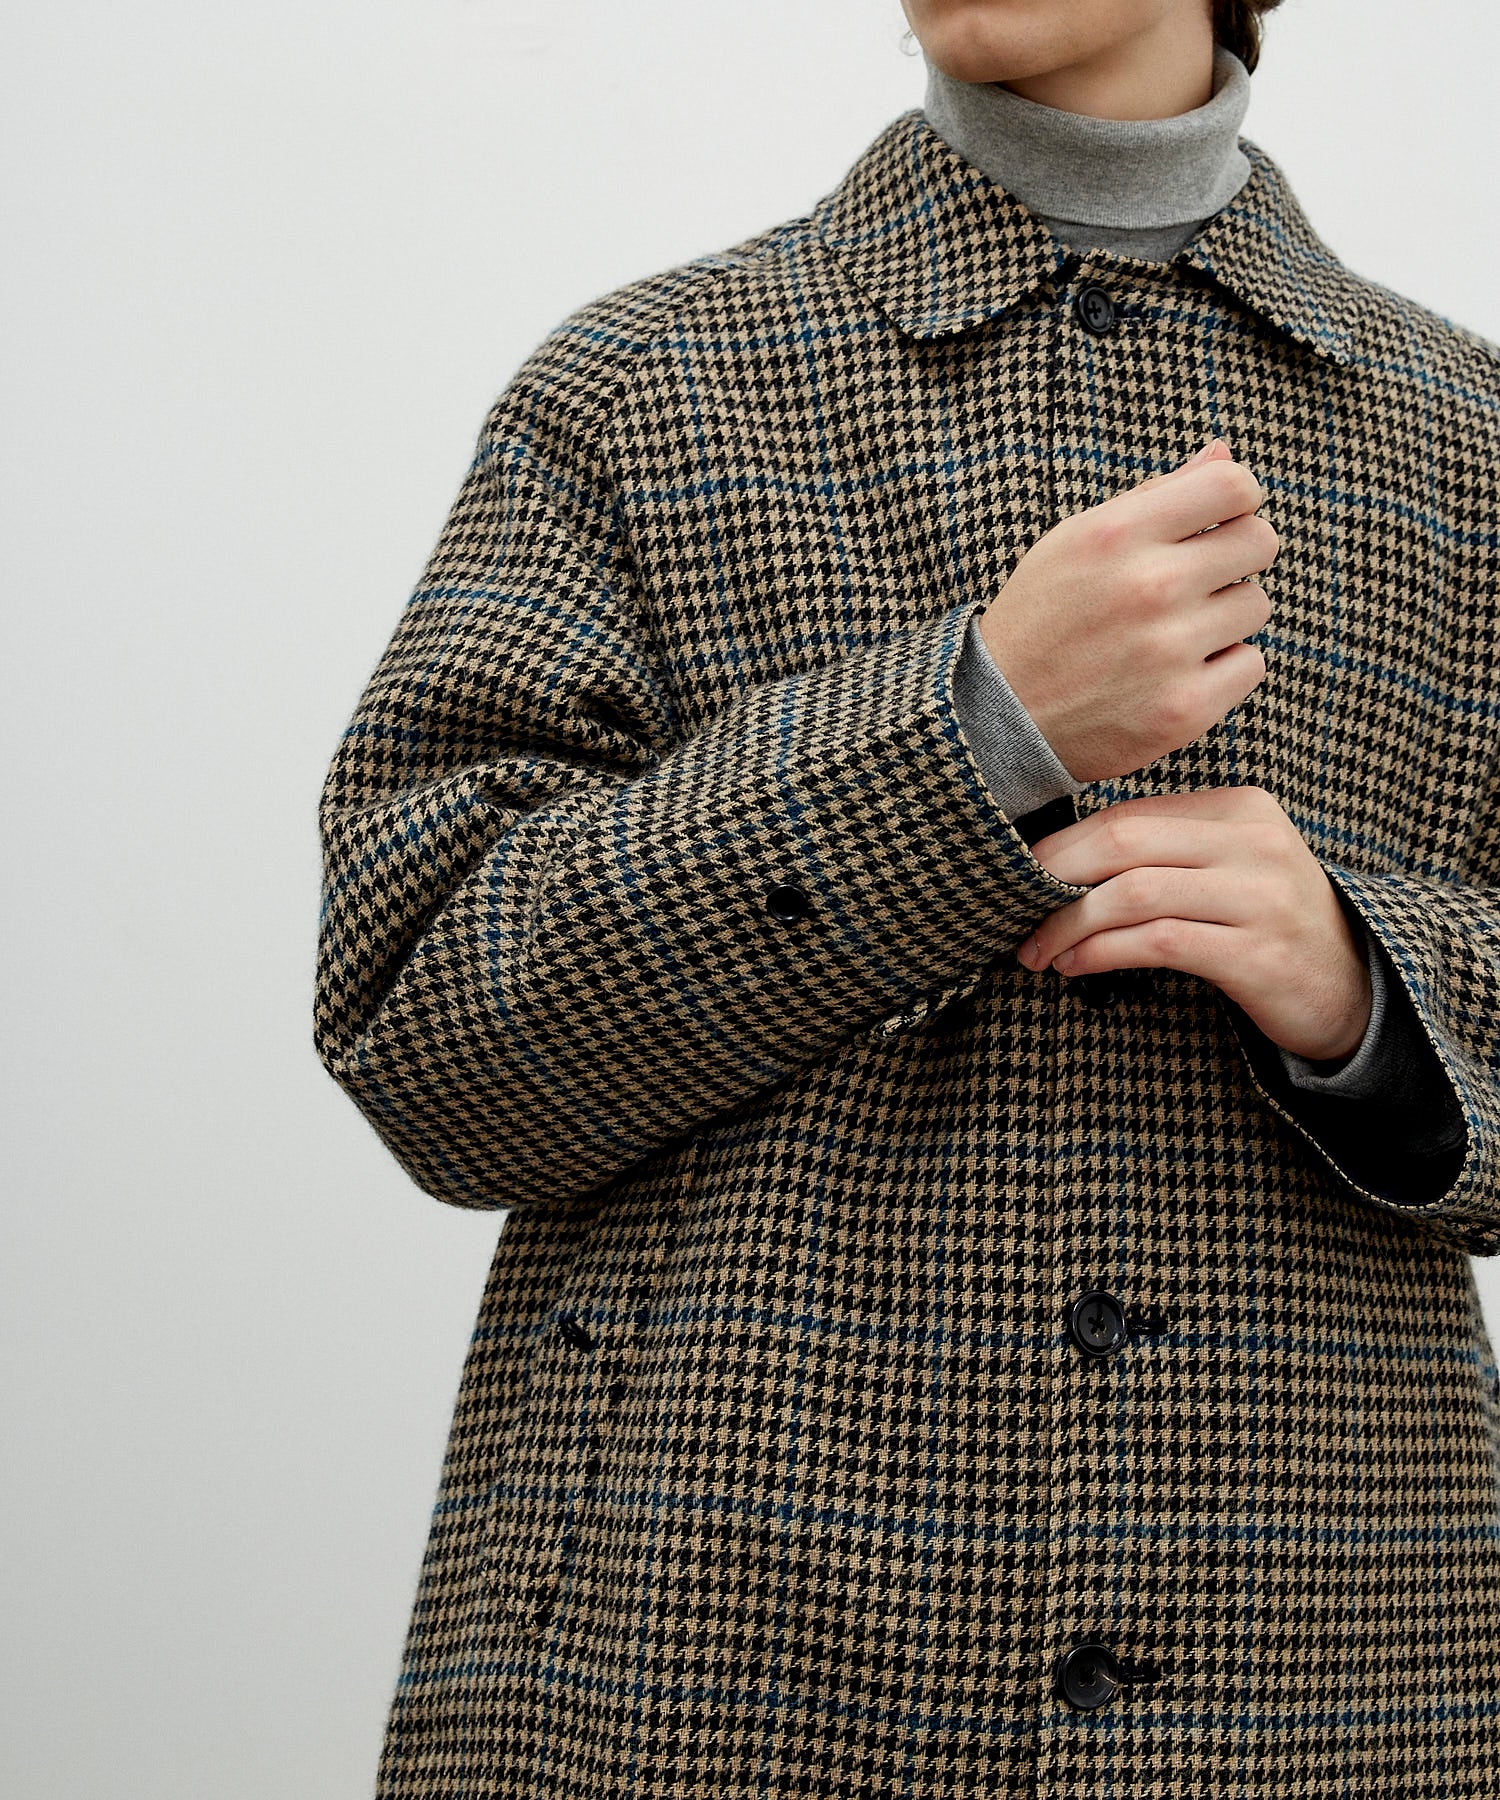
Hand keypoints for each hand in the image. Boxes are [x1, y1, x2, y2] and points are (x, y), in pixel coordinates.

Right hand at [976, 439, 1279, 784]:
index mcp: (1116, 535)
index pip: (1234, 485)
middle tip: (1197, 579)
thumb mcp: (1076, 540)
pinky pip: (1251, 664)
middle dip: (1235, 555)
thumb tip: (1223, 452)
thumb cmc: (1043, 618)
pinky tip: (1176, 672)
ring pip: (1255, 605)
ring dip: (1223, 616)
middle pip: (1260, 542)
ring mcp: (1169, 652)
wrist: (998, 719)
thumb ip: (1155, 495)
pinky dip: (1222, 668)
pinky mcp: (1185, 710)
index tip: (1220, 520)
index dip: (1236, 499)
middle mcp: (1148, 587)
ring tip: (1173, 632)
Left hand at [1016, 785, 1373, 1064]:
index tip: (1020, 876)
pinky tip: (1076, 966)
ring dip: (1069, 923)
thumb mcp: (1226, 868)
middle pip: (1123, 841)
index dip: (1062, 847)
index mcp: (1240, 807)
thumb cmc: (1266, 925)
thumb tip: (1061, 861)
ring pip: (1133, 892)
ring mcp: (1260, 896)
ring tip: (1038, 950)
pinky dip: (1102, 952)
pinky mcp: (1258, 952)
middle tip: (1014, 910)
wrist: (1354, 988)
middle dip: (1054, 877)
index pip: (1128, 814)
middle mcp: (1254, 841)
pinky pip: (1157, 941)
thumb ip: (1164, 852)